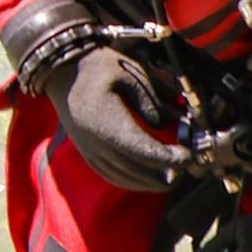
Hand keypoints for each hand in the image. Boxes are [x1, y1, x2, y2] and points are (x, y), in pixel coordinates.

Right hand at [47, 45, 184, 192]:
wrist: (61, 71)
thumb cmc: (96, 69)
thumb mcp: (130, 76)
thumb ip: (152, 102)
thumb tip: (167, 124)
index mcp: (107, 123)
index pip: (146, 152)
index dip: (172, 159)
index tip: (189, 154)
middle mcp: (96, 143)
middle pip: (139, 172)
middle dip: (167, 174)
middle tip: (186, 166)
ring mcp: (90, 151)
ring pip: (127, 179)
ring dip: (152, 181)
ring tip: (172, 173)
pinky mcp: (87, 153)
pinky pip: (113, 176)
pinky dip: (134, 181)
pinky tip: (148, 177)